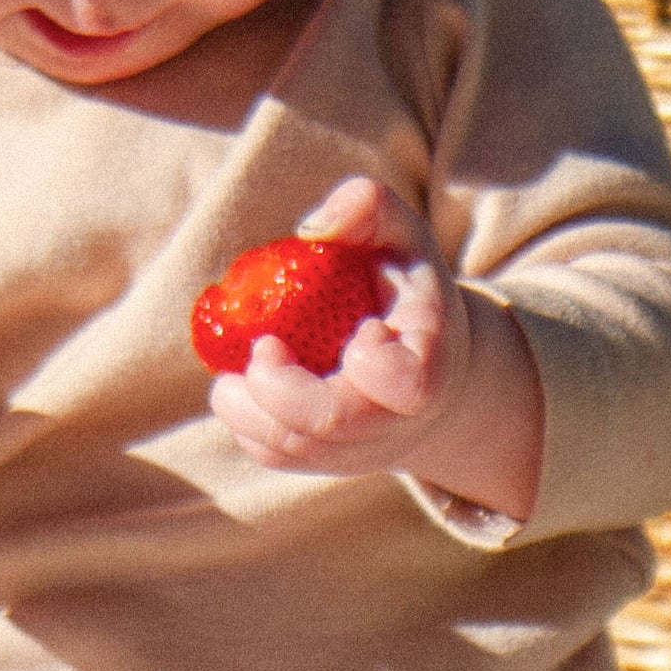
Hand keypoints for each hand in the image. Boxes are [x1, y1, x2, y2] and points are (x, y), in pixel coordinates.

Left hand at [207, 177, 542, 520]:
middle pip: (332, 422)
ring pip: (291, 446)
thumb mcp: (401, 237)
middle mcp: (395, 421)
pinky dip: (243, 419)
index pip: (406, 384)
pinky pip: (272, 452)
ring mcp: (358, 449)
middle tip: (262, 347)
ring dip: (246, 404)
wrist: (417, 361)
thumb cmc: (403, 290)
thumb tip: (310, 227)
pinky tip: (243, 383)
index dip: (372, 361)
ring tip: (241, 363)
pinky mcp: (321, 461)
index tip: (362, 327)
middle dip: (280, 386)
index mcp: (429, 366)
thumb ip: (369, 209)